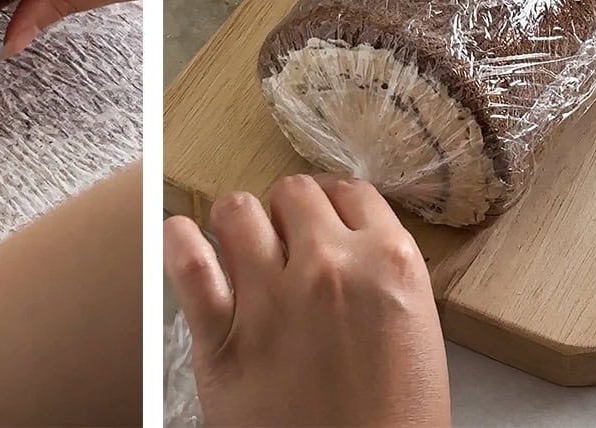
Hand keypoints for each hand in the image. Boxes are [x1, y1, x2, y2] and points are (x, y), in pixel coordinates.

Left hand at [164, 175, 450, 427]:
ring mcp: (271, 299)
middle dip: (288, 213)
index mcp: (390, 264)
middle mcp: (330, 268)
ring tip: (239, 244)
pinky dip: (179, 243)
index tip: (322, 215)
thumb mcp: (416, 333)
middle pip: (293, 192)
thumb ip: (381, 279)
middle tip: (286, 240)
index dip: (333, 203)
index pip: (351, 192)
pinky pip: (188, 263)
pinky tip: (182, 239)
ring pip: (237, 210)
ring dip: (238, 223)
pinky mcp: (221, 337)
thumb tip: (346, 245)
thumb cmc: (394, 423)